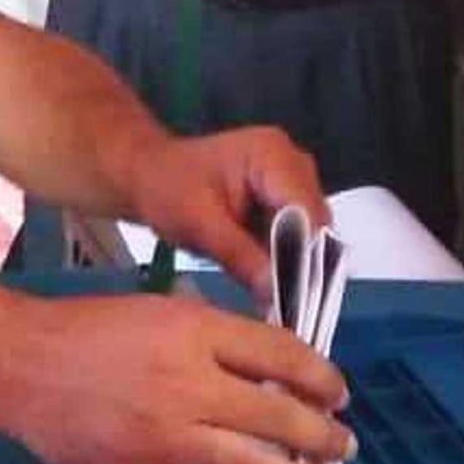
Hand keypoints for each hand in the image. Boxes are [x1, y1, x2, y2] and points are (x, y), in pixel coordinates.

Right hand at [0, 289, 352, 463]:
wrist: (18, 363)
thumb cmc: (90, 330)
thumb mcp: (159, 310)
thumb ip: (215, 337)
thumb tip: (273, 373)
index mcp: (194, 332)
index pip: (279, 355)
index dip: (320, 377)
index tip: (337, 394)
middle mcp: (187, 385)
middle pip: (277, 416)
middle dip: (321, 435)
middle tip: (343, 446)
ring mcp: (164, 439)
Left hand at [124, 127, 328, 293]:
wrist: (148, 176)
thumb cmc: (166, 189)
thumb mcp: (199, 225)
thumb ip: (241, 257)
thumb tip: (277, 295)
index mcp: (273, 155)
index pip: (307, 211)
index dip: (306, 257)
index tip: (298, 299)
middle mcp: (292, 163)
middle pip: (315, 222)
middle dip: (303, 265)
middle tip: (288, 308)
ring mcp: (291, 181)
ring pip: (310, 233)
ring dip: (296, 266)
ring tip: (281, 304)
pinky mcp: (283, 200)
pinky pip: (297, 235)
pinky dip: (285, 261)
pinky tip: (273, 288)